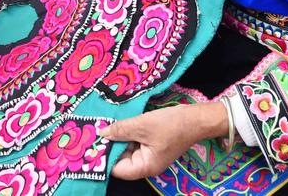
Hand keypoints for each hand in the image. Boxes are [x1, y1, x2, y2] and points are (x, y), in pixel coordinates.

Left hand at [99, 102, 227, 179]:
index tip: (91, 145)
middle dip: (109, 146)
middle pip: (120, 159)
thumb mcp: (142, 125)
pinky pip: (133, 142)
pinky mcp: (151, 145)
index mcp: (145, 166)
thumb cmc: (171, 124)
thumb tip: (101, 133)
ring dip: (117, 138)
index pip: (117, 169)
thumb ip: (120, 130)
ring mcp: (149, 155)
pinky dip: (126, 134)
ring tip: (102, 125)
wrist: (195, 118)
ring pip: (126, 149)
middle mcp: (146, 164)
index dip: (104, 158)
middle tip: (93, 131)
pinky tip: (116, 124)